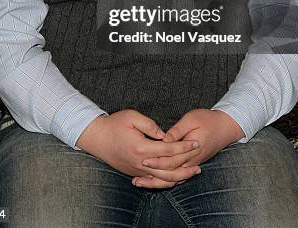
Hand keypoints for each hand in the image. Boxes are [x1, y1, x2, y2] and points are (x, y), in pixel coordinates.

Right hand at [75, 109, 201, 181]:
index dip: (184, 146)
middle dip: (187, 163)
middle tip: (200, 157)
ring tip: (194, 171)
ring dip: (180, 176)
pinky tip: (177, 178)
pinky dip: (167, 181)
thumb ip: (150, 125)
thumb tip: (165, 134)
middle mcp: (140, 163)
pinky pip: (154, 181)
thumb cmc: (114, 124)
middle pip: (169, 168)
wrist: (97, 138)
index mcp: (141, 148)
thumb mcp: (132, 116)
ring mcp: (137, 170)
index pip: (168, 149)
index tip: (196, 142)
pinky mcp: (134, 173)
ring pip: (163, 179)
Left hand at [132, 109, 244, 188]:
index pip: (171, 160)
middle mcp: (192, 161)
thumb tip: (163, 139)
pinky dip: (165, 181)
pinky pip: (178, 178)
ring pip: (173, 180)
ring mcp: (193, 165)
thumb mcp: (191, 119)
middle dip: (152, 177)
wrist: (225, 127)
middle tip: (135, 178)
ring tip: (139, 183)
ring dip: (156, 183)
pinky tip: (153, 181)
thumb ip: (177, 131)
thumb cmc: (208, 120)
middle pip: (170, 174)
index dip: (156, 161)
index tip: (142, 159)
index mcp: (191, 149)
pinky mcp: (192, 165)